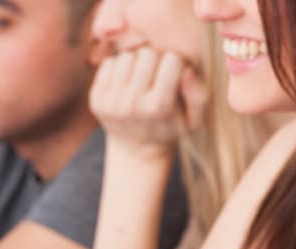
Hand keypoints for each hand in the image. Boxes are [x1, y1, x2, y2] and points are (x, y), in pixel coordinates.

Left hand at [89, 47, 206, 157]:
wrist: (135, 149)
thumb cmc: (170, 128)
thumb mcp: (195, 120)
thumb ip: (199, 95)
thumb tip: (187, 70)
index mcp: (159, 107)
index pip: (172, 59)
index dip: (176, 62)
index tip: (175, 73)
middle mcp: (132, 105)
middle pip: (147, 53)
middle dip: (155, 59)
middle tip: (156, 73)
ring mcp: (110, 102)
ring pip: (126, 56)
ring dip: (136, 61)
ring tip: (141, 76)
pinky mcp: (95, 99)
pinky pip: (108, 63)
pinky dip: (119, 67)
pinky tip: (126, 81)